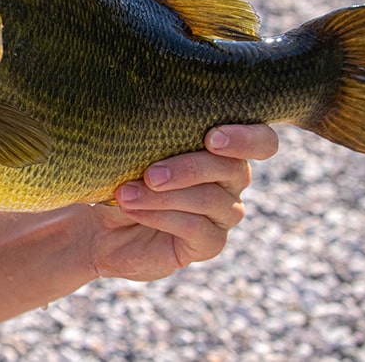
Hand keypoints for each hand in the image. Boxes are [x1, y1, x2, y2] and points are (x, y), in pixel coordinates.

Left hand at [89, 124, 277, 280]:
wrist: (103, 226)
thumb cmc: (123, 177)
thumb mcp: (134, 153)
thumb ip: (152, 138)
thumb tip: (142, 120)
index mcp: (222, 148)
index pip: (260, 141)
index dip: (246, 138)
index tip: (212, 138)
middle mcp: (231, 180)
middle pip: (233, 169)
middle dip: (189, 169)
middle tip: (150, 174)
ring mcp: (224, 213)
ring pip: (209, 199)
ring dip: (163, 196)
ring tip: (126, 194)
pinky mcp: (210, 243)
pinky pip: (196, 228)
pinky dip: (160, 216)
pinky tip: (133, 210)